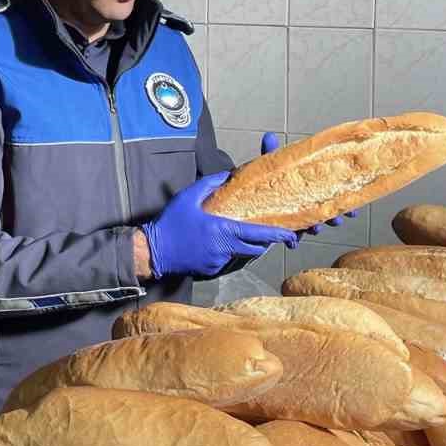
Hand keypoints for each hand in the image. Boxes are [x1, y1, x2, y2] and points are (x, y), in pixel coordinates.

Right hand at [142, 172, 297, 278]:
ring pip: (243, 255)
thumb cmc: (171, 223)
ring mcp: (220, 262)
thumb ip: (211, 183)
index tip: (292, 235)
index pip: (259, 234)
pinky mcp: (212, 271)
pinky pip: (228, 262)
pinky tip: (218, 245)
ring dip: (247, 247)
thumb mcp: (189, 196)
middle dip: (266, 242)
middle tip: (269, 233)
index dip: (278, 235)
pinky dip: (229, 253)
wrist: (154, 251)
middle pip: (257, 249)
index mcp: (224, 230)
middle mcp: (226, 249)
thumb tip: (228, 174)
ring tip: (241, 235)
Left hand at [260, 132, 358, 235]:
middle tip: (337, 219)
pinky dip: (292, 240)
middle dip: (332, 217)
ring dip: (315, 227)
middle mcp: (303, 204)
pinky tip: (292, 242)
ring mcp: (294, 218)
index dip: (342, 202)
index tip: (352, 209)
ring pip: (310, 225)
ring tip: (316, 228)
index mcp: (306, 187)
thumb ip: (269, 153)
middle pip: (323, 212)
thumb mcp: (268, 165)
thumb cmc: (261, 181)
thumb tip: (269, 136)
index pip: (328, 194)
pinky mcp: (282, 229)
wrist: (245, 202)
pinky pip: (290, 237)